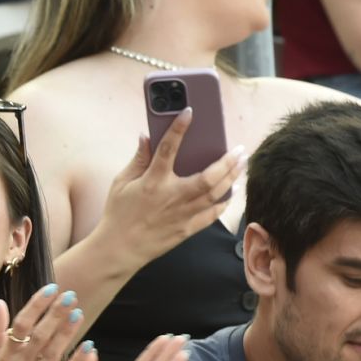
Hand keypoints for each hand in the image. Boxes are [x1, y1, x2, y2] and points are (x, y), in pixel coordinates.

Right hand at [0, 285, 90, 360]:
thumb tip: (0, 303)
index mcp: (6, 358)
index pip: (20, 325)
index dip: (36, 305)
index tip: (51, 288)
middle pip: (38, 335)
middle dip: (54, 313)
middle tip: (70, 295)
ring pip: (51, 352)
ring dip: (66, 331)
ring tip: (78, 312)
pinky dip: (77, 360)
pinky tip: (89, 345)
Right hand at [94, 111, 241, 271]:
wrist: (119, 249)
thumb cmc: (118, 214)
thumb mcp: (121, 183)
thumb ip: (138, 159)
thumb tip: (147, 136)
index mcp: (152, 182)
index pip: (167, 149)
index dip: (178, 128)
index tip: (189, 111)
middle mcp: (171, 197)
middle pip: (208, 176)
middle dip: (227, 160)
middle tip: (238, 148)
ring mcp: (183, 214)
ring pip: (217, 193)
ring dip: (233, 177)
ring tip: (241, 164)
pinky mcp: (188, 229)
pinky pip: (213, 214)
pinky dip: (226, 201)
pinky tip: (232, 190)